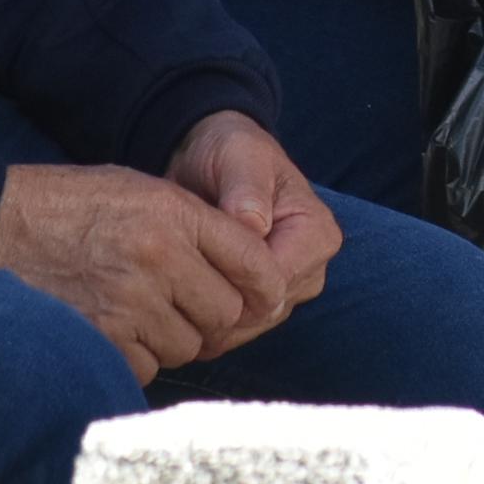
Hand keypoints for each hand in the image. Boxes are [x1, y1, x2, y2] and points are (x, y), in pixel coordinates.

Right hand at [0, 157, 293, 378]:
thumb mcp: (140, 190)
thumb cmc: (69, 206)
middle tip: (178, 305)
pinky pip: (147, 367)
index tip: (262, 299)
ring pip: (187, 346)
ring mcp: (129, 301)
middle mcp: (159, 257)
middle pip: (225, 314)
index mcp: (174, 214)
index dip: (264, 288)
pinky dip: (135, 357)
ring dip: (169, 338)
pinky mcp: (100, 339)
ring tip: (133, 309)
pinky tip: (110, 328)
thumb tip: (254, 273)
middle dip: (209, 317)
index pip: (254, 263)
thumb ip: (196, 226)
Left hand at [167, 109, 338, 319]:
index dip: (228, 283)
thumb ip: (246, 189)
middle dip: (215, 305)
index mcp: (316, 234)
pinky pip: (235, 331)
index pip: (274, 284)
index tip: (186, 265)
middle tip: (168, 281)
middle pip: (262, 313)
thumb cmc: (229, 152)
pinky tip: (177, 300)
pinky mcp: (264, 303)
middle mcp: (311, 269)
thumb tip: (254, 226)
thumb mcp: (238, 155)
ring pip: (247, 329)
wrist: (214, 159)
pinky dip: (205, 321)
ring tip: (169, 288)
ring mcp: (289, 290)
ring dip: (207, 317)